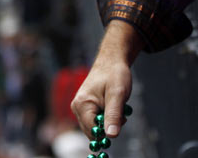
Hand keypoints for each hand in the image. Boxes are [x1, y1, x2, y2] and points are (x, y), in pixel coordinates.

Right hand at [71, 21, 140, 138]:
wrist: (111, 61)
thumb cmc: (114, 75)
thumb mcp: (117, 95)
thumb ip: (114, 115)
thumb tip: (111, 136)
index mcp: (82, 104)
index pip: (92, 131)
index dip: (107, 130)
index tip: (121, 119)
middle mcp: (76, 107)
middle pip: (93, 131)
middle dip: (109, 125)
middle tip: (121, 112)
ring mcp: (79, 107)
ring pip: (95, 126)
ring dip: (109, 121)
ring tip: (117, 106)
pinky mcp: (85, 107)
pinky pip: (96, 120)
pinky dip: (107, 117)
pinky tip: (113, 106)